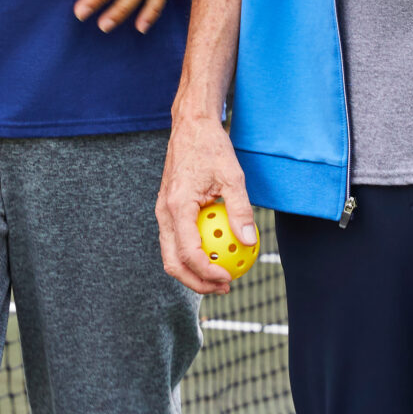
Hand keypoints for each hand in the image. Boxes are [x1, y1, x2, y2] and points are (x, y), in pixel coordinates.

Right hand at [157, 113, 255, 295]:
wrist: (191, 126)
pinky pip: (176, 241)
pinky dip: (192, 255)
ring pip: (171, 255)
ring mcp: (162, 213)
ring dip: (193, 272)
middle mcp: (164, 213)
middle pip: (172, 262)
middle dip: (196, 283)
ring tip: (221, 277)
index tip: (229, 279)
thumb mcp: (233, 176)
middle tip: (224, 288)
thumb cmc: (211, 148)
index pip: (188, 252)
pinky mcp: (168, 210)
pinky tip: (217, 255)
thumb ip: (240, 210)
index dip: (207, 273)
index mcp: (177, 206)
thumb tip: (249, 241)